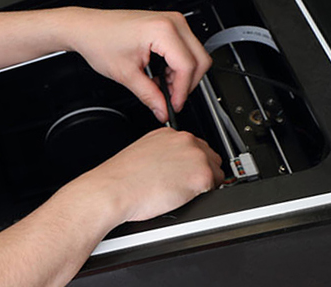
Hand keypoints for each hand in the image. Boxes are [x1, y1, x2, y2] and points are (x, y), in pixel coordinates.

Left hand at [53, 7, 211, 121]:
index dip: (182, 91)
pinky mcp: (169, 25)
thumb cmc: (99, 40)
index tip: (173, 105)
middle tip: (169, 99)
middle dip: (186, 84)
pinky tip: (160, 75)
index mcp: (162, 31)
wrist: (87, 28)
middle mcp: (172, 22)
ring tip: (160, 87)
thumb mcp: (125, 74)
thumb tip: (163, 110)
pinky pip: (185, 49)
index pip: (187, 66)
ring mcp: (172, 22)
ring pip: (195, 55)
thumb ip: (149, 95)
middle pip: (199, 60)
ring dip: (181, 76)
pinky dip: (177, 66)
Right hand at [67, 128, 223, 222]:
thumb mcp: (142, 153)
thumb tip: (171, 165)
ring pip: (216, 172)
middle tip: (182, 185)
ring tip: (179, 192)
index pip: (193, 145)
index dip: (190, 162)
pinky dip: (203, 195)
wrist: (114, 190)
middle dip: (200, 171)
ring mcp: (195, 156)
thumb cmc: (121, 179)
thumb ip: (162, 153)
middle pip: (209, 156)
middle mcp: (184, 140)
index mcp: (168, 134)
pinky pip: (216, 187)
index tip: (184, 171)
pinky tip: (183, 197)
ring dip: (203, 183)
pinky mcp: (201, 176)